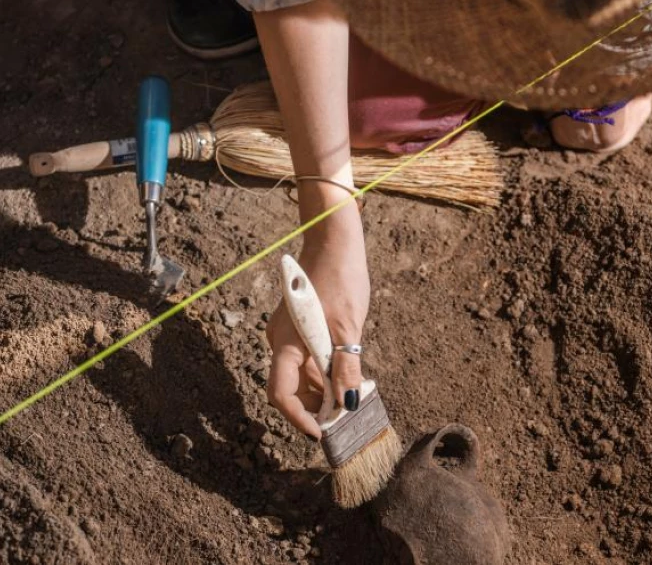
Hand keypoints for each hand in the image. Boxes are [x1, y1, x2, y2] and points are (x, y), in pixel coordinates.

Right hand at [266, 203, 369, 438]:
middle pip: (289, 388)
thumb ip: (346, 366)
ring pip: (299, 374)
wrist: (333, 241)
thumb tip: (347, 402)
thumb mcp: (347, 326)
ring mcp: (288, 333)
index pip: (280, 394)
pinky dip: (322, 371)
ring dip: (320, 390)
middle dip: (313, 407)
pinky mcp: (300, 326)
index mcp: (285, 342)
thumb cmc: (339, 278)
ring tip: (348, 398)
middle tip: (343, 417)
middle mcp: (280, 340)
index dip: (298, 418)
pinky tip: (344, 375)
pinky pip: (306, 358)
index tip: (321, 433)